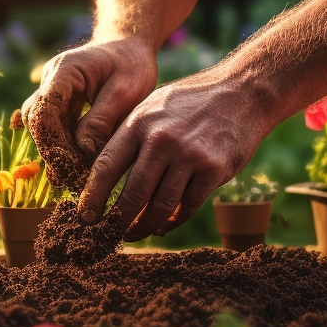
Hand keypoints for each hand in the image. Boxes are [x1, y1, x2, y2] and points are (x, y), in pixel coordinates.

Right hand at [23, 36, 157, 191]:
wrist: (131, 47)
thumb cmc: (132, 65)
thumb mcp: (124, 92)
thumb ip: (101, 121)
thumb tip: (82, 152)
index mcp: (64, 71)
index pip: (43, 112)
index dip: (53, 143)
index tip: (71, 167)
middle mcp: (50, 81)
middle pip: (37, 122)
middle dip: (52, 152)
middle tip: (73, 179)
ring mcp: (51, 92)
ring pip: (41, 128)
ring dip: (56, 151)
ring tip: (75, 175)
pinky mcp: (59, 104)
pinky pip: (53, 128)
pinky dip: (62, 146)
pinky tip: (76, 163)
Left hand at [78, 69, 263, 240]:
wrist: (242, 92)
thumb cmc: (190, 102)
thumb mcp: (153, 106)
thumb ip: (130, 136)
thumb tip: (102, 173)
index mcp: (139, 123)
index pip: (106, 166)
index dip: (92, 197)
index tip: (85, 217)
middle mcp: (161, 140)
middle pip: (132, 194)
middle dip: (118, 221)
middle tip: (110, 235)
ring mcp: (189, 155)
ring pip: (159, 206)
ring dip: (145, 226)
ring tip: (136, 233)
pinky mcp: (214, 169)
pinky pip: (187, 205)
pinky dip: (173, 220)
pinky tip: (164, 223)